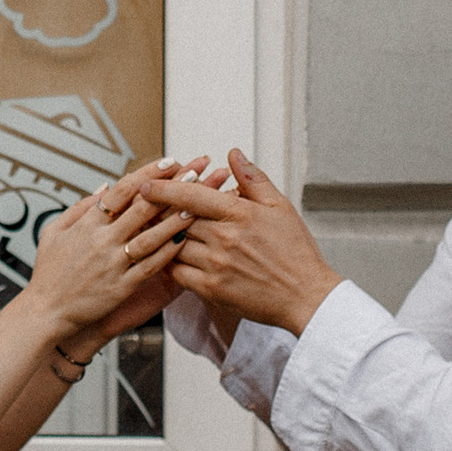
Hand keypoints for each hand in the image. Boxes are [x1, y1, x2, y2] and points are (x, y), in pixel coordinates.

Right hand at [31, 181, 189, 339]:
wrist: (45, 312)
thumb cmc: (48, 273)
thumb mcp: (52, 232)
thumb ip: (79, 207)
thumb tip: (104, 186)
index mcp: (86, 225)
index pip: (122, 190)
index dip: (148, 174)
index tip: (168, 162)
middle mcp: (101, 241)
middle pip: (142, 208)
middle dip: (171, 189)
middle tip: (193, 173)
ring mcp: (113, 264)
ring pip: (150, 237)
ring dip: (174, 220)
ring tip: (196, 206)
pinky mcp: (121, 287)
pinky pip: (150, 267)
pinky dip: (167, 253)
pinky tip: (183, 242)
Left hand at [141, 150, 340, 338]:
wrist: (305, 296)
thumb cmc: (295, 252)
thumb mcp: (280, 207)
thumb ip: (252, 179)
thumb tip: (233, 155)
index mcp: (240, 213)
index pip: (191, 195)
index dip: (164, 188)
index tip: (147, 185)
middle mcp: (225, 238)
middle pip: (177, 219)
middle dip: (160, 214)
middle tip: (146, 209)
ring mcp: (217, 265)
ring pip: (174, 246)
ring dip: (164, 239)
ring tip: (154, 233)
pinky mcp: (212, 289)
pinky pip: (178, 273)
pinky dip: (170, 264)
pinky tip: (169, 258)